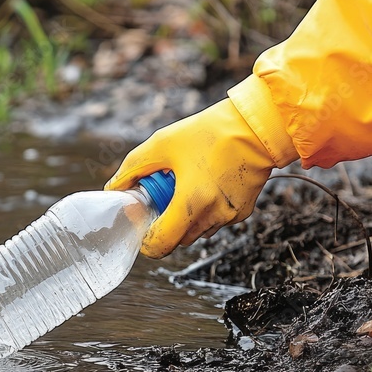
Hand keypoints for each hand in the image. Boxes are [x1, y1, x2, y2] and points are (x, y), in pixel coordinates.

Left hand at [104, 99, 280, 257]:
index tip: (143, 225)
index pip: (161, 245)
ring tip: (187, 186)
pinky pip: (215, 221)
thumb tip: (113, 188)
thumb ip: (133, 168)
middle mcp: (213, 216)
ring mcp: (230, 216)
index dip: (147, 241)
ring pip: (197, 232)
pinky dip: (206, 211)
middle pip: (178, 239)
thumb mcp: (163, 143)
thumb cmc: (209, 132)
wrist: (257, 126)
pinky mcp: (243, 212)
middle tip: (164, 195)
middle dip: (167, 224)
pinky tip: (206, 185)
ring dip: (186, 219)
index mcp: (192, 203)